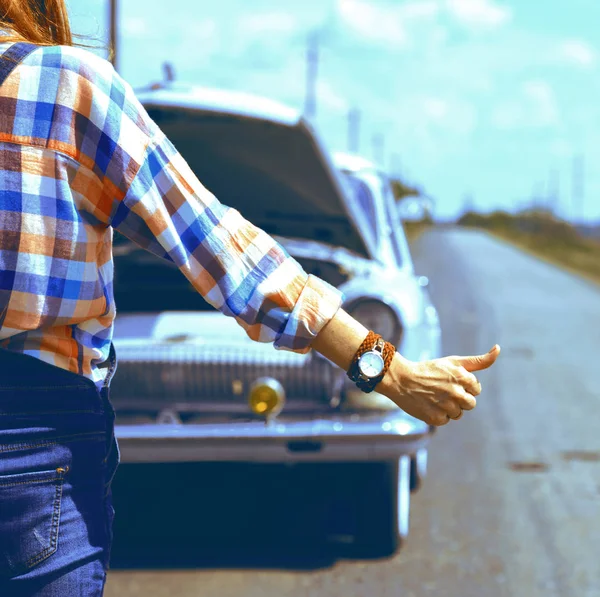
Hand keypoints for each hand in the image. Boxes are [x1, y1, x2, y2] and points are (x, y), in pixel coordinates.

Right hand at [378, 345, 500, 425]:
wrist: (401, 379)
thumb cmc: (429, 369)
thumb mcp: (454, 362)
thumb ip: (479, 360)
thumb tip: (498, 349)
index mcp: (463, 377)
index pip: (476, 389)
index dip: (464, 386)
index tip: (450, 381)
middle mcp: (456, 392)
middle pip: (470, 404)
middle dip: (459, 398)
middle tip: (443, 390)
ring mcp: (446, 407)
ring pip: (458, 414)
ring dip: (449, 408)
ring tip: (434, 397)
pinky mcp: (435, 418)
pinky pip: (445, 421)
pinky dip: (438, 415)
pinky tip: (428, 404)